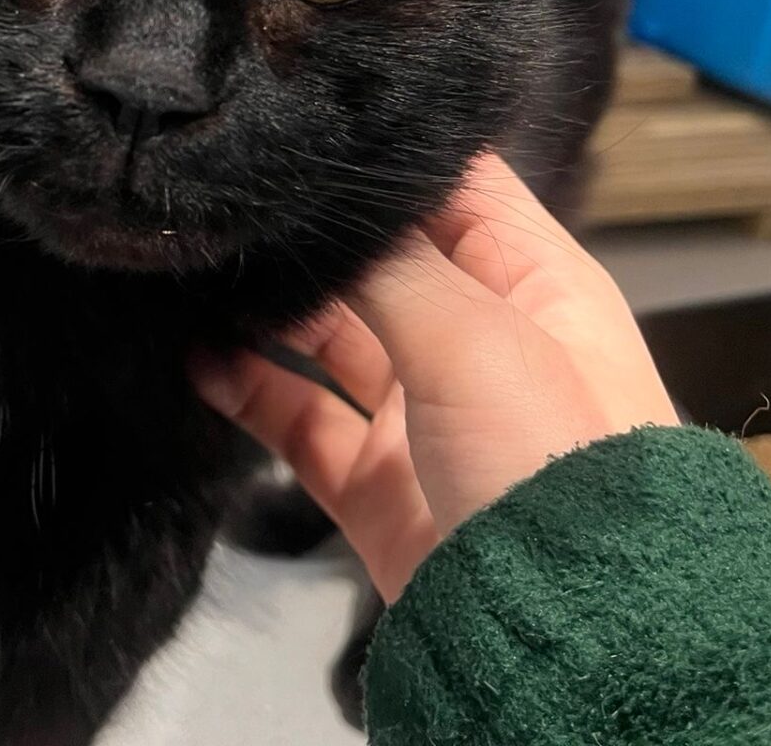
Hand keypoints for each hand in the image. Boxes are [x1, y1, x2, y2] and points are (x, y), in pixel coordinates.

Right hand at [195, 153, 675, 599]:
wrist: (568, 635)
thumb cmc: (561, 468)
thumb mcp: (476, 334)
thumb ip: (393, 261)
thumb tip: (324, 202)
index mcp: (533, 284)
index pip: (453, 188)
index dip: (383, 161)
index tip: (304, 135)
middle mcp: (479, 339)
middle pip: (379, 261)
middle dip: (310, 241)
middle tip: (237, 213)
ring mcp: (424, 412)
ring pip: (328, 337)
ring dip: (268, 312)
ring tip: (203, 284)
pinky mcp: (376, 481)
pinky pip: (297, 418)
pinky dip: (246, 388)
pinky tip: (202, 362)